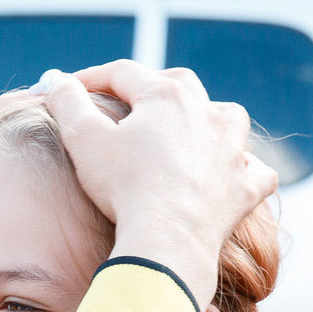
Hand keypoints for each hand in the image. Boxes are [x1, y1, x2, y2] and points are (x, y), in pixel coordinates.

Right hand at [44, 60, 276, 305]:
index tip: (70, 88)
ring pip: (228, 117)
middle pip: (180, 84)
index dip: (93, 78)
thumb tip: (56, 81)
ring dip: (210, 118)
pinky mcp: (244, 187)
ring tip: (192, 128)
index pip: (124, 73)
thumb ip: (68, 102)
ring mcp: (231, 149)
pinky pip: (256, 170)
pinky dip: (246, 168)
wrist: (167, 238)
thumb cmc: (124, 187)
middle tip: (130, 100)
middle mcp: (206, 113)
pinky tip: (236, 172)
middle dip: (153, 86)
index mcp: (166, 96)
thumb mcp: (83, 139)